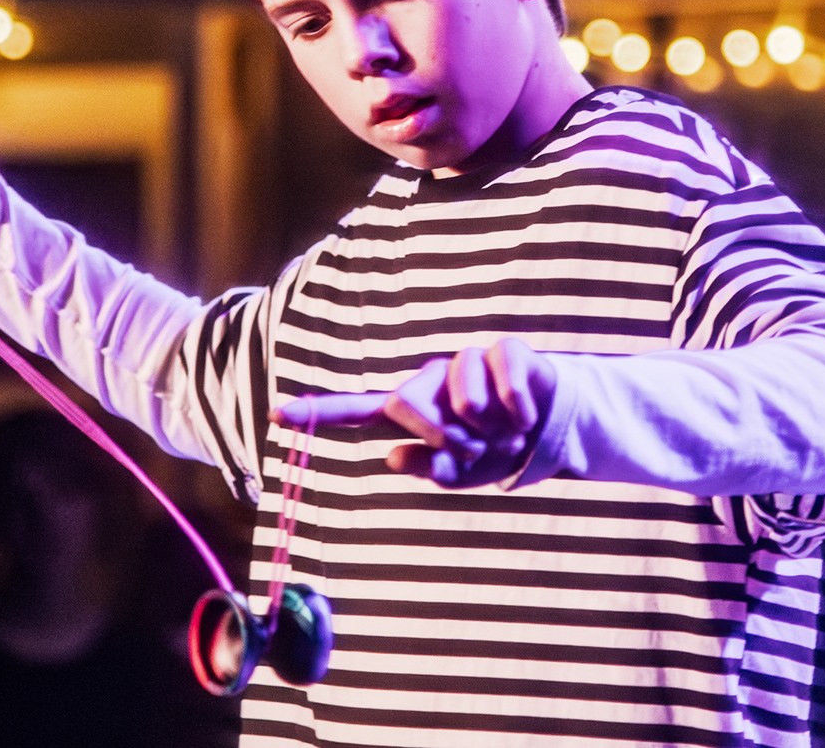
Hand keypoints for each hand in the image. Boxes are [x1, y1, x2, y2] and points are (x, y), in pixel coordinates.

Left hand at [275, 338, 557, 488]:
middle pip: (404, 403)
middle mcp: (430, 381)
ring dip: (489, 429)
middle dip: (441, 437)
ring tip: (503, 431)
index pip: (357, 412)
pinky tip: (525, 416)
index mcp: (410, 412)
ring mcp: (464, 362)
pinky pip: (504, 386)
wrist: (546, 428)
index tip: (278, 417)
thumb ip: (429, 469)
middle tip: (473, 450)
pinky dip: (518, 414)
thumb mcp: (460, 473)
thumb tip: (392, 458)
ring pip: (463, 399)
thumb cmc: (491, 450)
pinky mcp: (502, 351)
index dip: (318, 413)